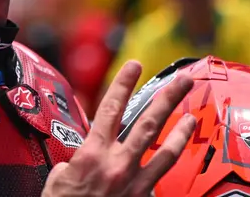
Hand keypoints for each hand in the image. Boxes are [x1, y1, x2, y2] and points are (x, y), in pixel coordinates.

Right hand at [42, 61, 195, 196]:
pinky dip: (166, 172)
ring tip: (191, 117)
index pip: (110, 107)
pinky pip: (160, 183)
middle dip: (168, 96)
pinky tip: (176, 163)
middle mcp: (117, 165)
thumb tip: (83, 147)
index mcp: (92, 154)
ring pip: (165, 151)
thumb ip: (75, 158)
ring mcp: (134, 185)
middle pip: (148, 121)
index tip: (134, 65)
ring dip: (181, 131)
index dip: (123, 83)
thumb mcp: (57, 179)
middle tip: (184, 78)